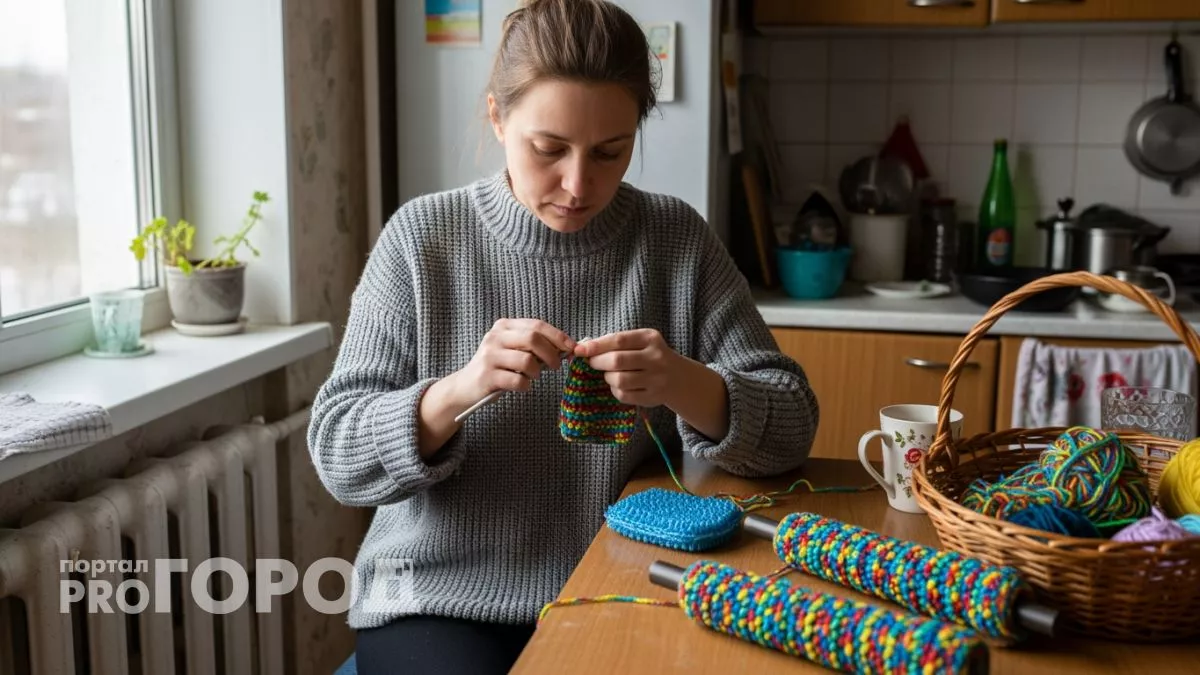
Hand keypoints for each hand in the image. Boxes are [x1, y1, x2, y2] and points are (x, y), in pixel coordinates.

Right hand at [447, 319, 575, 408]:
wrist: (466, 386)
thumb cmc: (497, 367)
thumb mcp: (512, 349)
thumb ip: (533, 345)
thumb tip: (566, 348)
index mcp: (503, 326)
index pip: (537, 325)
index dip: (558, 336)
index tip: (572, 348)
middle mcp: (495, 337)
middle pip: (533, 339)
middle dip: (551, 353)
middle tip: (556, 366)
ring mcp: (489, 356)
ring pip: (527, 360)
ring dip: (537, 372)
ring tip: (533, 376)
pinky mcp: (487, 376)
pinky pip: (518, 380)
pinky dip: (526, 385)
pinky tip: (522, 386)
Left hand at [573, 329, 683, 407]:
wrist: (678, 377)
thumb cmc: (649, 355)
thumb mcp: (639, 342)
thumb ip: (614, 342)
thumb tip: (583, 348)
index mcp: (650, 339)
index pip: (619, 340)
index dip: (596, 346)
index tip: (580, 350)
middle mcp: (656, 358)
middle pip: (617, 361)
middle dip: (598, 362)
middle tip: (592, 363)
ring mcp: (656, 379)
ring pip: (619, 380)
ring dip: (608, 377)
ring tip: (610, 374)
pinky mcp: (652, 397)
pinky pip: (624, 395)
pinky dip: (615, 390)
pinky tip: (619, 385)